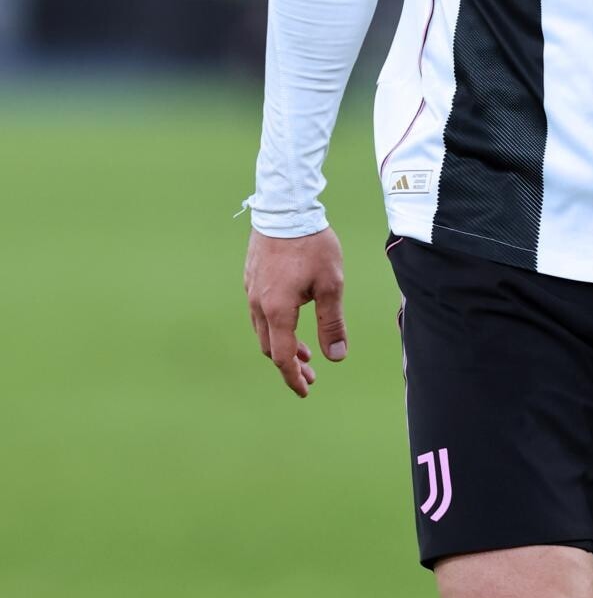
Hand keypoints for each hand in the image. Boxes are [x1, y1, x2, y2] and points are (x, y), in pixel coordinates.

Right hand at [243, 227, 347, 397]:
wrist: (286, 206)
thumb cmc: (312, 244)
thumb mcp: (331, 284)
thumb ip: (332, 322)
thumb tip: (336, 357)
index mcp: (277, 310)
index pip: (283, 356)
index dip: (294, 378)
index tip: (306, 390)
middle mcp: (258, 304)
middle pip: (270, 347)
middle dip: (290, 364)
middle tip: (311, 373)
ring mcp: (251, 290)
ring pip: (264, 330)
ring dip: (283, 344)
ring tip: (306, 350)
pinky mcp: (251, 277)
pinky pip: (259, 312)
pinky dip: (276, 325)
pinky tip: (291, 318)